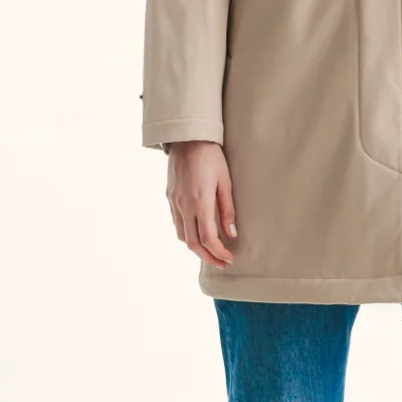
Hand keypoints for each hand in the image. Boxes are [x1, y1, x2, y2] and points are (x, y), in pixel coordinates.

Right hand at [165, 141, 237, 266]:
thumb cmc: (211, 157)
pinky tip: (198, 234)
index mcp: (200, 202)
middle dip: (208, 257)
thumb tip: (231, 234)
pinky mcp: (169, 197)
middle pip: (193, 243)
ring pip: (182, 236)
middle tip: (221, 263)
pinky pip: (177, 223)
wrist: (187, 138)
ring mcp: (174, 202)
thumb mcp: (225, 182)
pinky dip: (188, 234)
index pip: (209, 238)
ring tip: (211, 252)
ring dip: (196, 248)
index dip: (219, 253)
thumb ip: (227, 210)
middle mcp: (184, 205)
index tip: (229, 258)